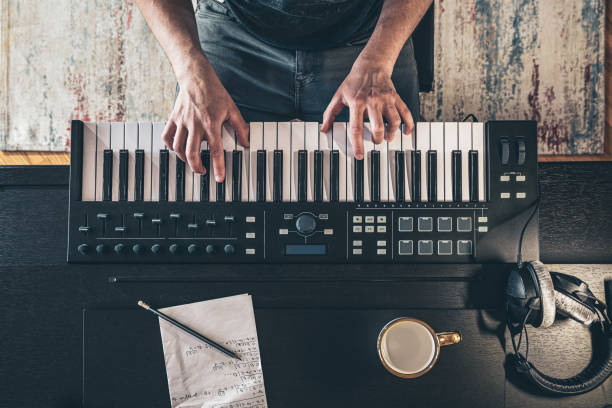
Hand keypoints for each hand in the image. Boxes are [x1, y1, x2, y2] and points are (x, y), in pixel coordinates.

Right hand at [162, 61, 248, 180]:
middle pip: (192, 153)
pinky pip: (167, 136)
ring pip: (178, 147)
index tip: (219, 178)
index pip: (215, 150)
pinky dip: (170, 146)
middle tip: (202, 171)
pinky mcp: (173, 118)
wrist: (196, 77)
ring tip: (191, 162)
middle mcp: (195, 125)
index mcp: (211, 124)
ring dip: (184, 159)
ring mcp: (182, 122)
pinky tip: (177, 149)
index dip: (218, 166)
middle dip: (197, 167)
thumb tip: (246, 142)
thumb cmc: (214, 92)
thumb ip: (240, 127)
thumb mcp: (232, 109)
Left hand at [320, 60, 413, 159]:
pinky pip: (405, 112)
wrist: (370, 66)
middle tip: (375, 142)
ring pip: (393, 120)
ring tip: (387, 137)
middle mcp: (372, 101)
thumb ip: (330, 113)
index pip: (356, 127)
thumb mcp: (338, 96)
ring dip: (391, 133)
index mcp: (357, 103)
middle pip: (377, 126)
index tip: (359, 155)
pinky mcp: (395, 97)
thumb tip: (324, 128)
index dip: (358, 144)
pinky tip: (406, 131)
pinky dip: (408, 123)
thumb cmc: (353, 83)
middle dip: (377, 139)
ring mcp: (386, 99)